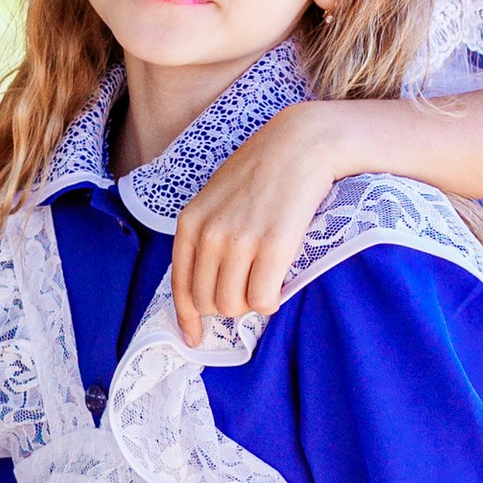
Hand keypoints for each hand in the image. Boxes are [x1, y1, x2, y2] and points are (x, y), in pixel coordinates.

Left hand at [168, 100, 368, 340]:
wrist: (302, 144)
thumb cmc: (264, 170)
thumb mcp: (217, 197)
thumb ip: (207, 233)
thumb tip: (207, 282)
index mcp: (191, 222)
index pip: (180, 286)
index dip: (187, 318)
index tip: (194, 337)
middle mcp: (209, 234)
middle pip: (208, 301)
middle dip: (227, 306)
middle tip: (247, 291)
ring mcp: (239, 241)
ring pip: (234, 305)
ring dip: (250, 304)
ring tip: (265, 282)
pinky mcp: (273, 246)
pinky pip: (263, 299)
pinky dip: (271, 301)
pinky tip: (279, 285)